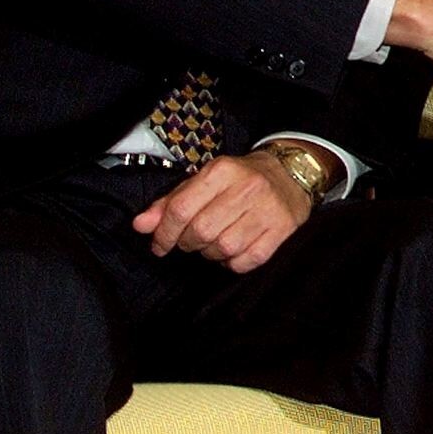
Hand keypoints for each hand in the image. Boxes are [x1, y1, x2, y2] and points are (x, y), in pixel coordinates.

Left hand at [132, 152, 311, 272]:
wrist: (291, 175)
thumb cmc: (241, 180)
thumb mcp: (205, 181)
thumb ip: (171, 202)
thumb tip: (141, 225)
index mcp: (222, 171)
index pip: (181, 209)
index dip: (164, 232)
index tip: (160, 244)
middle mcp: (247, 188)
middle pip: (200, 231)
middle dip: (188, 243)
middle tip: (191, 240)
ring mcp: (267, 210)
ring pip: (223, 249)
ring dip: (211, 253)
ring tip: (215, 242)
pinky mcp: (282, 231)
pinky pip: (245, 262)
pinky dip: (233, 262)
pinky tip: (234, 250)